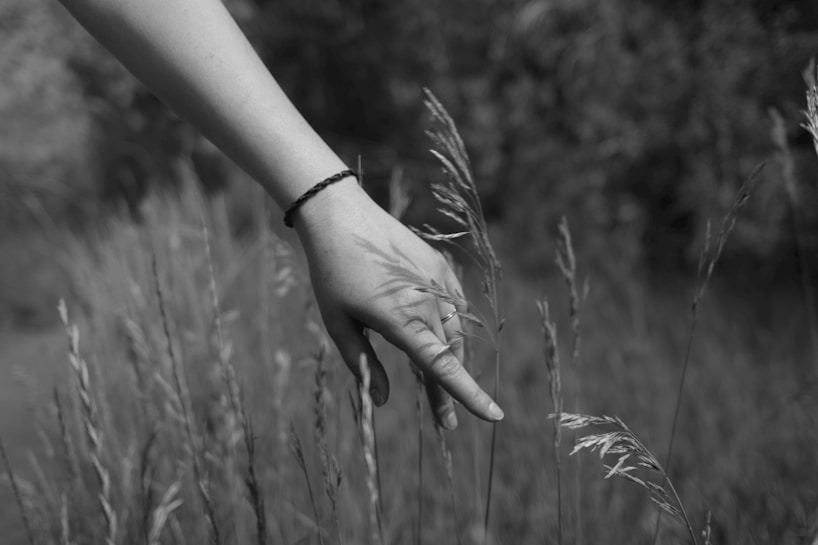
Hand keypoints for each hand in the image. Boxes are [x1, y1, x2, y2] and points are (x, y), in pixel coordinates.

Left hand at [294, 177, 503, 428]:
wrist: (342, 216)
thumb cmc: (332, 273)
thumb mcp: (338, 323)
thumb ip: (363, 364)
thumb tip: (381, 400)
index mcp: (401, 318)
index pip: (442, 367)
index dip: (467, 395)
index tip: (493, 417)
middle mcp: (427, 301)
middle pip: (449, 357)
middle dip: (448, 392)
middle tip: (444, 423)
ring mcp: (438, 282)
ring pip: (456, 334)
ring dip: (450, 361)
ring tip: (436, 385)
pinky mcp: (440, 268)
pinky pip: (456, 308)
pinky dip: (452, 330)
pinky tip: (439, 339)